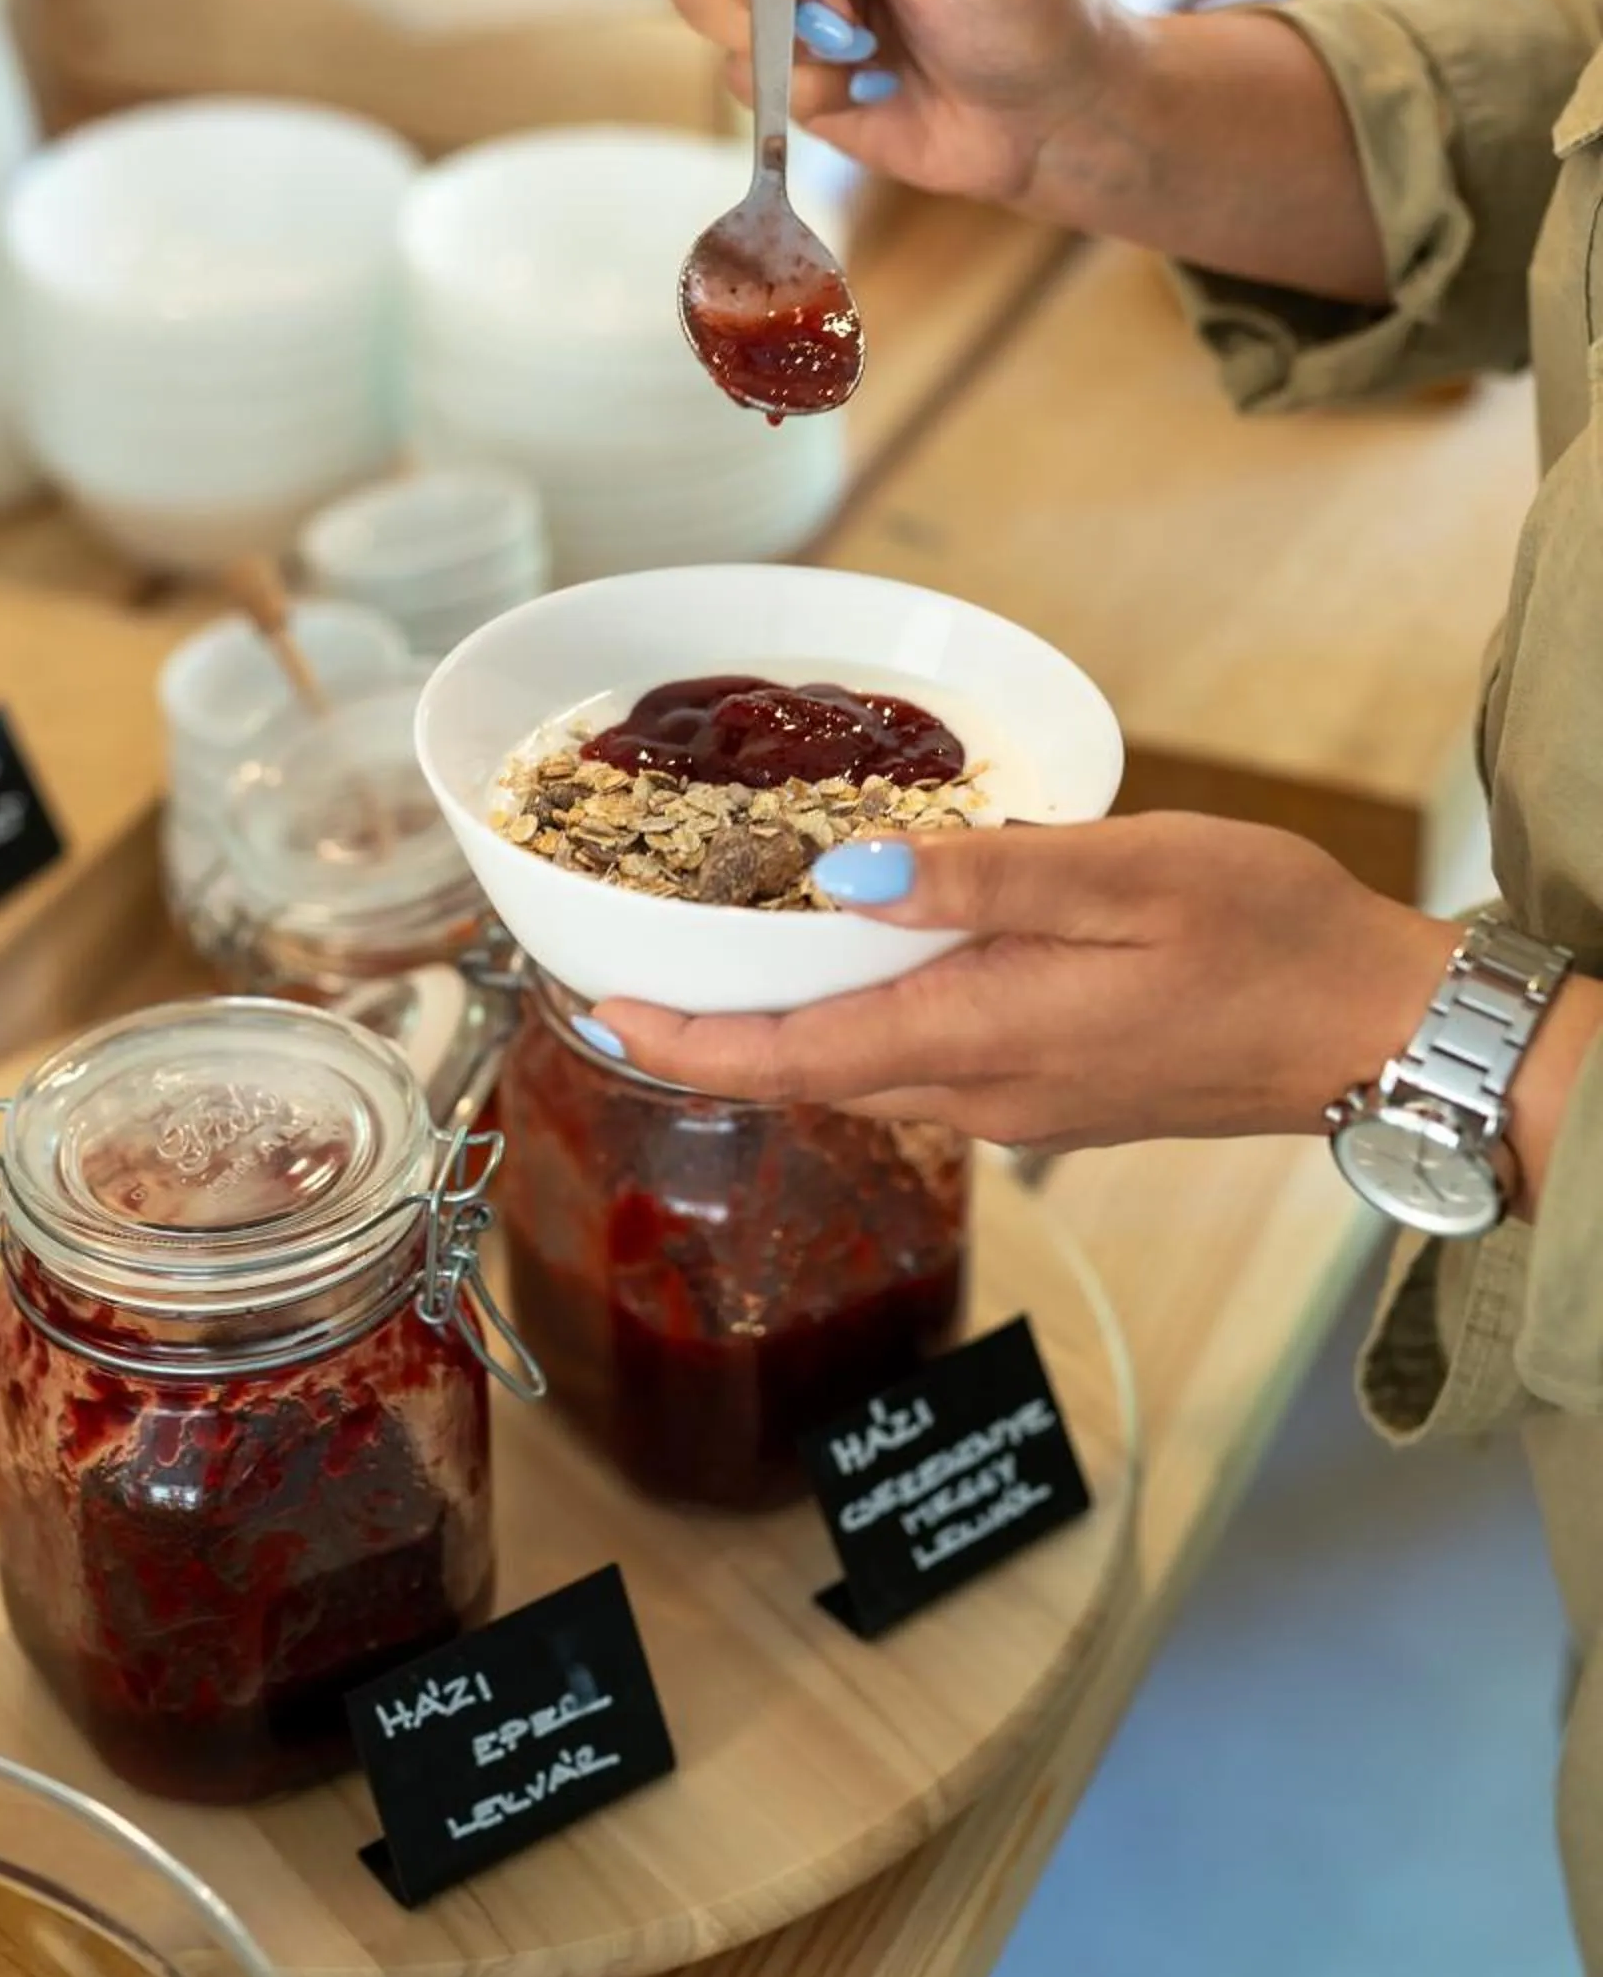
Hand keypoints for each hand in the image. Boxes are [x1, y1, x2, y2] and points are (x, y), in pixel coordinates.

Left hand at [594, 813, 1457, 1154]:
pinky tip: (861, 973)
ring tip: (721, 967)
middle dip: (711, 1036)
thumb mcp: (1126, 875)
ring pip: (864, 1073)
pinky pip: (924, 1067)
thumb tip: (846, 880)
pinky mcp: (1060, 1093)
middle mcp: (985, 1090)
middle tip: (631, 975)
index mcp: (982, 1034)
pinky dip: (860, 1028)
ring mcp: (1023, 1102)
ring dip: (782, 1034)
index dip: (683, 1038)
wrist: (1378, 1030)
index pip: (789, 1057)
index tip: (598, 1007)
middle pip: (809, 1073)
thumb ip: (981, 880)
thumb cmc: (1268, 938)